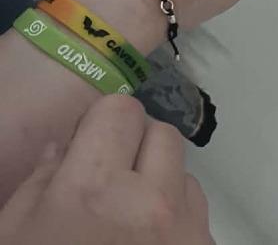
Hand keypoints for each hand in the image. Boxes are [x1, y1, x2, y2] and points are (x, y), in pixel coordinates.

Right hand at [0, 95, 213, 244]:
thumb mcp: (14, 233)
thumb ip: (38, 183)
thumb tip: (65, 145)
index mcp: (93, 190)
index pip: (121, 109)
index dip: (101, 125)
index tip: (87, 148)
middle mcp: (149, 201)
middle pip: (160, 132)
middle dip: (134, 147)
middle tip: (108, 180)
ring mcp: (184, 227)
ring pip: (182, 169)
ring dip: (158, 180)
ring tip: (127, 214)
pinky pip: (197, 207)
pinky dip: (175, 213)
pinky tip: (147, 238)